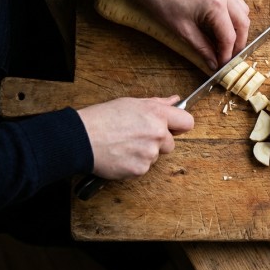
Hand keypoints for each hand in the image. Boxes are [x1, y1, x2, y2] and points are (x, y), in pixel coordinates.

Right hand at [77, 95, 193, 179]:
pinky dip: (134, 164)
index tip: (172, 128)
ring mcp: (149, 153)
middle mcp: (157, 134)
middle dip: (157, 142)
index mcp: (157, 114)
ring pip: (155, 156)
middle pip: (170, 143)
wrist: (82, 139)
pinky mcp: (140, 169)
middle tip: (136, 136)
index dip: (179, 125)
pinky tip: (121, 155)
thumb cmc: (102, 118)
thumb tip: (174, 100)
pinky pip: (144, 168)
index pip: (187, 122)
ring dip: (144, 153)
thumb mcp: (131, 103)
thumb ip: (157, 103)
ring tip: (124, 144)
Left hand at [136, 0, 249, 70]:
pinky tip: (221, 25)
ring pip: (242, 10)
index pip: (229, 36)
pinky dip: (232, 15)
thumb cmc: (161, 0)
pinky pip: (234, 0)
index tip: (222, 64)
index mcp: (215, 5)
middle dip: (238, 42)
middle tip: (228, 56)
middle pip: (243, 23)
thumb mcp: (182, 30)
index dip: (227, 54)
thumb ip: (202, 48)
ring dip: (238, 28)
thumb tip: (212, 62)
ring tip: (225, 42)